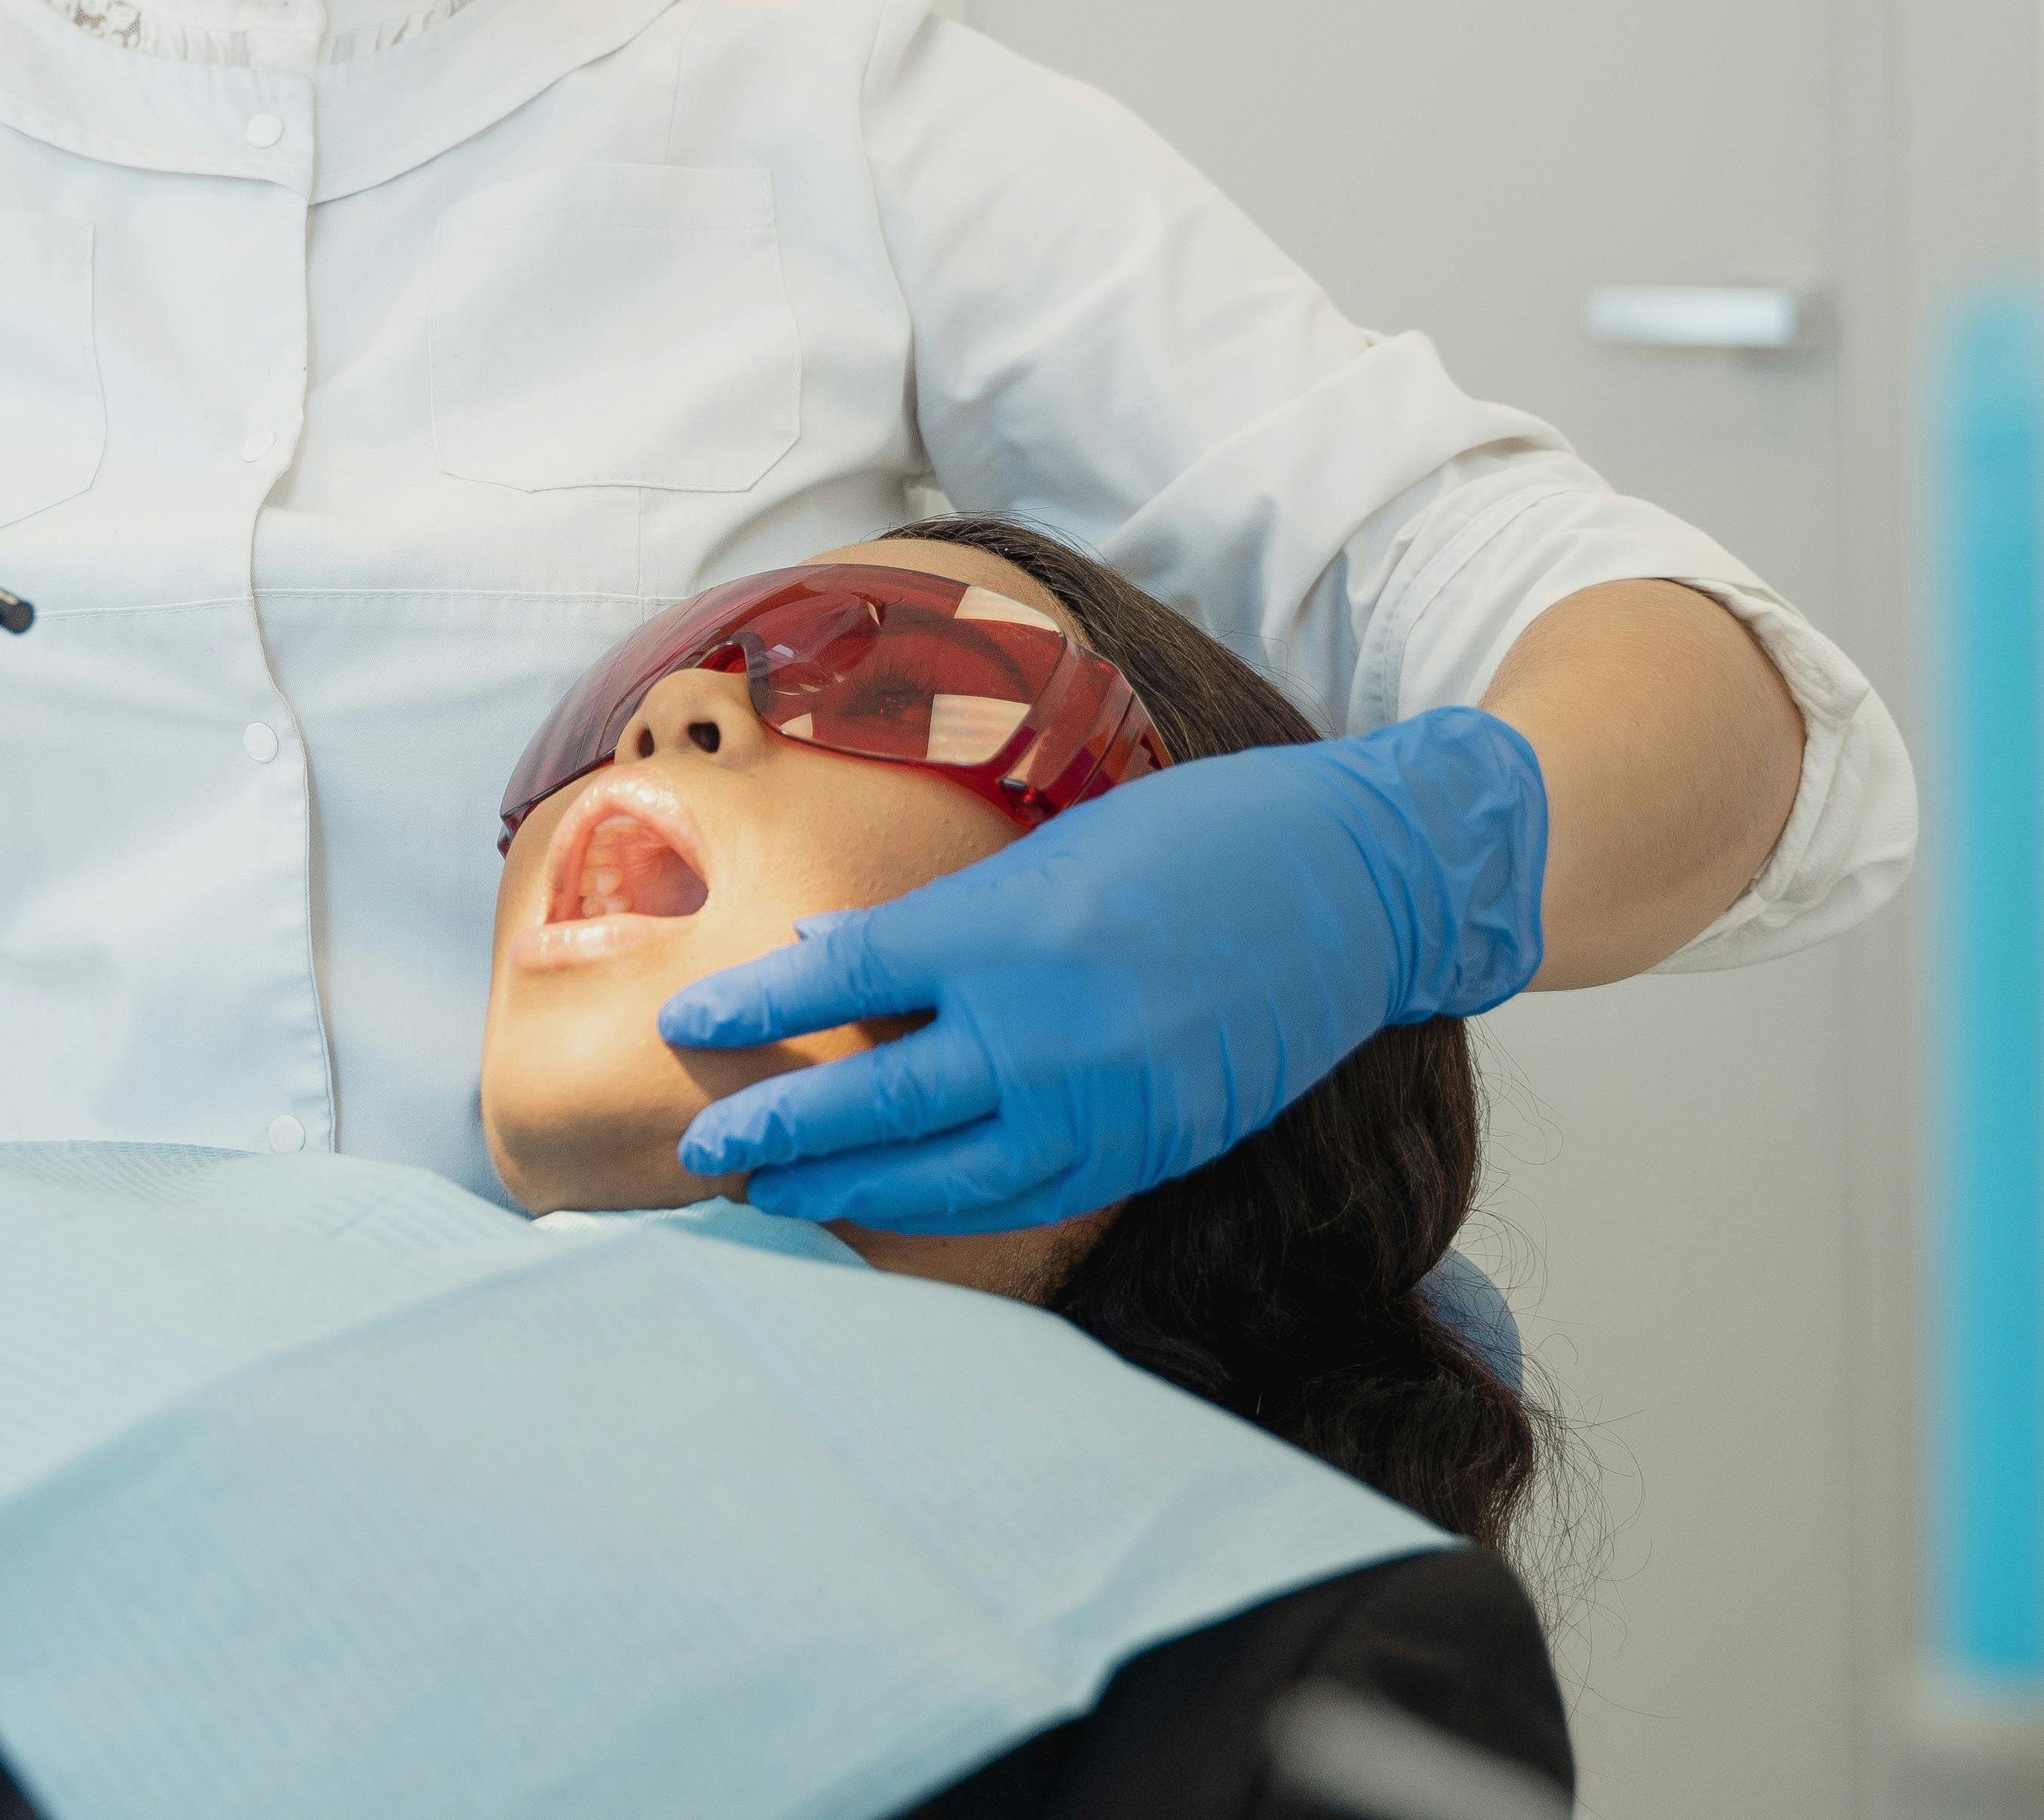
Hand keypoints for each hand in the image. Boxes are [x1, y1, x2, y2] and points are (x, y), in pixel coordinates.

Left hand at [655, 708, 1548, 1233]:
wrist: (1357, 883)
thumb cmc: (1195, 837)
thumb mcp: (1048, 849)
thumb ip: (933, 920)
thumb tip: (821, 951)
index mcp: (1011, 930)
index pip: (847, 982)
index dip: (757, 1010)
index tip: (687, 1026)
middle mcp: (1051, 1028)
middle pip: (880, 1102)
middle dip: (779, 1131)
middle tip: (699, 1149)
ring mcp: (1109, 1100)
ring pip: (949, 1176)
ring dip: (850, 1189)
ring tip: (770, 1195)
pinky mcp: (1156, 1145)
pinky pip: (1029, 1195)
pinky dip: (947, 1206)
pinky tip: (891, 1205)